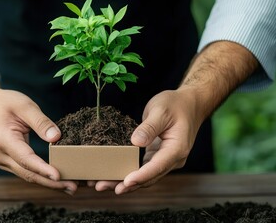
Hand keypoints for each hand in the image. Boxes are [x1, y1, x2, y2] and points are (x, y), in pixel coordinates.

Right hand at [0, 62, 77, 194]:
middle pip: (28, 173)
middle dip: (51, 182)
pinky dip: (41, 176)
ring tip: (70, 186)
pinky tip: (56, 179)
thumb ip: (41, 122)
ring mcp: (1, 160)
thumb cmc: (3, 103)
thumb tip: (56, 138)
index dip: (43, 169)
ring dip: (48, 182)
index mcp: (2, 139)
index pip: (25, 158)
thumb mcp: (24, 105)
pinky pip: (25, 172)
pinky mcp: (6, 162)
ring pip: (27, 176)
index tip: (58, 176)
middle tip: (73, 187)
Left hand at [88, 41, 258, 193]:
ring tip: (102, 184)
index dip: (140, 176)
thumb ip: (149, 127)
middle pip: (148, 177)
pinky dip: (129, 173)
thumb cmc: (176, 105)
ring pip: (145, 176)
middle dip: (126, 184)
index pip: (157, 167)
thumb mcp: (160, 111)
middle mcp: (173, 159)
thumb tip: (135, 142)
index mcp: (177, 149)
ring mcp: (165, 160)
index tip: (125, 182)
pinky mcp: (158, 157)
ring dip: (124, 182)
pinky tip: (113, 175)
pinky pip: (143, 168)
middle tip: (102, 186)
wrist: (189, 104)